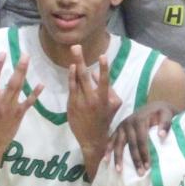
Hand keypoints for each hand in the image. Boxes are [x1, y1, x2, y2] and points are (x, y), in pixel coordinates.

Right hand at [0, 54, 38, 155]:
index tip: (2, 54)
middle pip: (11, 81)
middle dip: (18, 67)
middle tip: (25, 55)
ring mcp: (10, 109)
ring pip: (19, 88)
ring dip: (24, 74)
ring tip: (29, 62)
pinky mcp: (19, 115)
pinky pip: (28, 102)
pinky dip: (35, 93)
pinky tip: (41, 84)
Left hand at [66, 44, 119, 160]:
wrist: (93, 139)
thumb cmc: (105, 119)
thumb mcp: (113, 105)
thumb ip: (108, 89)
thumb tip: (96, 74)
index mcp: (106, 99)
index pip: (105, 80)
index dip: (103, 68)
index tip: (102, 56)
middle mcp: (94, 99)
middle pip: (86, 76)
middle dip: (81, 60)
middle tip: (76, 47)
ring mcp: (82, 102)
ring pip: (78, 80)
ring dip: (75, 65)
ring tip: (74, 53)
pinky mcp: (72, 104)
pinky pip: (71, 88)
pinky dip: (71, 77)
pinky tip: (72, 68)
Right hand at [109, 101, 176, 173]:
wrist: (155, 106)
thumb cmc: (163, 113)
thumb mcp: (168, 114)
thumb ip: (166, 123)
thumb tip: (161, 135)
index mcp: (139, 120)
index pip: (141, 141)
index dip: (144, 154)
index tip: (147, 167)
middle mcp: (128, 123)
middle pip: (130, 145)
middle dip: (135, 160)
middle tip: (140, 173)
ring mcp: (121, 126)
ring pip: (118, 144)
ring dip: (118, 157)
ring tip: (119, 170)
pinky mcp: (118, 128)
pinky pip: (111, 140)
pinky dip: (108, 149)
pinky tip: (105, 160)